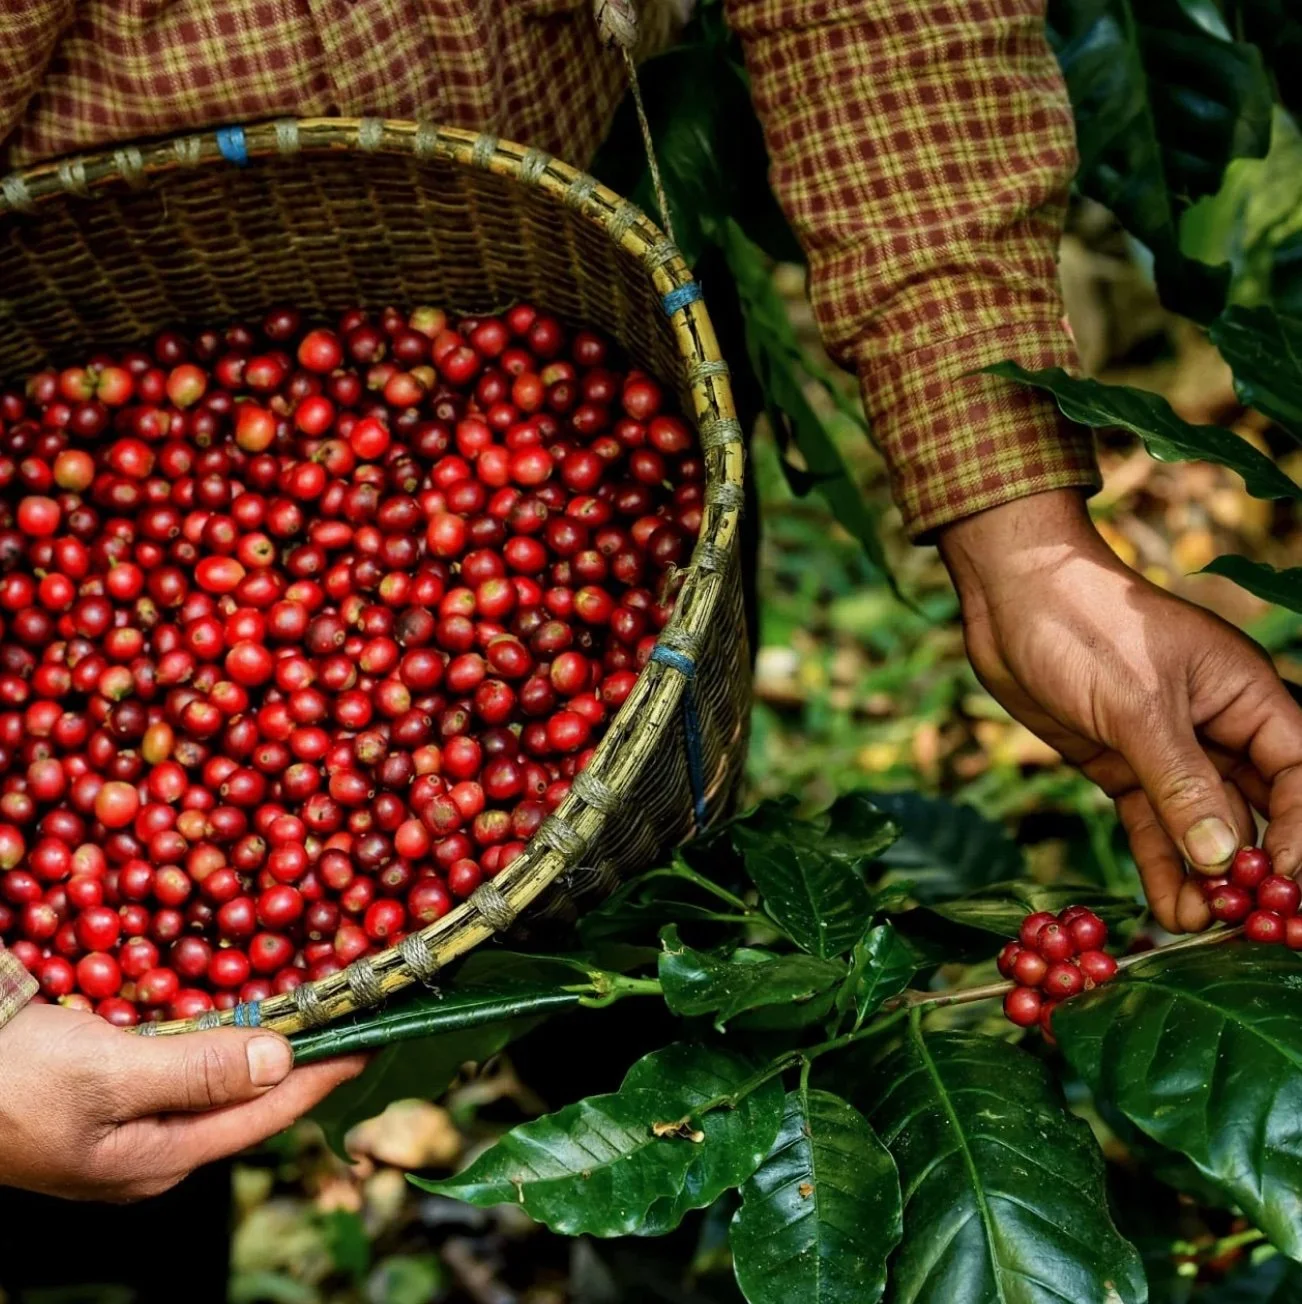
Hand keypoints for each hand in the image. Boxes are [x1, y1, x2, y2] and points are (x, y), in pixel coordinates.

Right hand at [0, 1002, 363, 1200]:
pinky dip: (217, 1032)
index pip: (265, 1116)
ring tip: (310, 1010)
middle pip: (247, 1101)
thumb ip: (199, 1072)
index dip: (322, 1075)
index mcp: (159, 1159)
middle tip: (346, 1017)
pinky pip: (182, 1062)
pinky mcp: (108, 1092)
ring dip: (262, 1043)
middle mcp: (154, 1148)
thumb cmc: (13, 1081)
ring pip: (217, 1078)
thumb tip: (283, 1063)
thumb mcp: (109, 1075)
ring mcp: (129, 1122)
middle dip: (300, 1059)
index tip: (373, 1038)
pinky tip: (236, 1008)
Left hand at [938, 489, 1301, 932]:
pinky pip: (1153, 824)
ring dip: (1204, 876)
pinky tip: (1167, 908)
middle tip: (1245, 924)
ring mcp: (1169, 750)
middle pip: (1258, 808)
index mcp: (1246, 696)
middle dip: (1253, 867)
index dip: (1299, 832)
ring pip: (1203, 825)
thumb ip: (1183, 783)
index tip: (1283, 886)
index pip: (1298, 773)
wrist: (1011, 598)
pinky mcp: (1123, 765)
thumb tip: (1226, 860)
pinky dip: (1160, 863)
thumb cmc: (1086, 627)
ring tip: (1199, 929)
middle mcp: (1218, 727)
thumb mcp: (1138, 705)